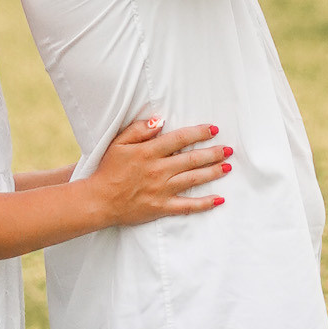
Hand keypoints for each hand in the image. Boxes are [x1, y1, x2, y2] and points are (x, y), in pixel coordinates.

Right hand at [88, 117, 229, 228]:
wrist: (98, 200)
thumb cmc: (108, 170)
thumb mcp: (118, 144)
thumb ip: (138, 130)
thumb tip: (160, 120)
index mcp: (149, 152)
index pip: (180, 139)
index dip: (199, 133)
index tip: (213, 129)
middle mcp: (159, 170)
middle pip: (192, 159)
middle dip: (213, 153)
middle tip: (229, 149)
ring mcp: (162, 190)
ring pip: (194, 179)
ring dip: (213, 172)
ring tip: (228, 166)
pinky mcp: (162, 207)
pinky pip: (187, 206)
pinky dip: (204, 204)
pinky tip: (219, 199)